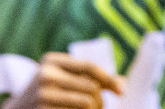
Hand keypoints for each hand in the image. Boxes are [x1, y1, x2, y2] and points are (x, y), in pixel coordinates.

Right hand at [2, 51, 125, 108]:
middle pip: (91, 88)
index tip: (121, 91)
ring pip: (86, 104)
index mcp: (52, 61)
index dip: (108, 79)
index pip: (89, 67)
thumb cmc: (47, 93)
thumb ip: (88, 78)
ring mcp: (42, 95)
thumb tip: (122, 85)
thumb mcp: (61, 79)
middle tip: (100, 108)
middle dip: (101, 101)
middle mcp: (46, 75)